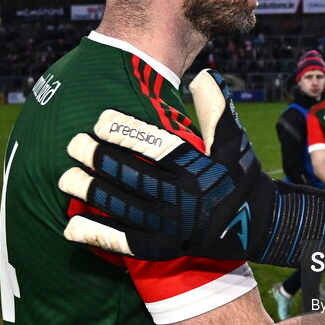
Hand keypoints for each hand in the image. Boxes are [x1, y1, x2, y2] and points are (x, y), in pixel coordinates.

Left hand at [59, 70, 324, 265]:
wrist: (259, 226)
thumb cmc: (241, 177)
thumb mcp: (235, 143)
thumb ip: (217, 111)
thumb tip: (204, 76)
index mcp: (199, 169)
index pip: (157, 147)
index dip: (126, 132)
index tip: (100, 120)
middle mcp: (184, 199)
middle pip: (133, 177)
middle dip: (100, 159)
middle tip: (73, 144)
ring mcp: (173, 227)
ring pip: (124, 208)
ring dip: (91, 193)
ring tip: (65, 178)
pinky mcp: (166, 248)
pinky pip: (126, 242)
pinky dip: (99, 234)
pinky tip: (72, 226)